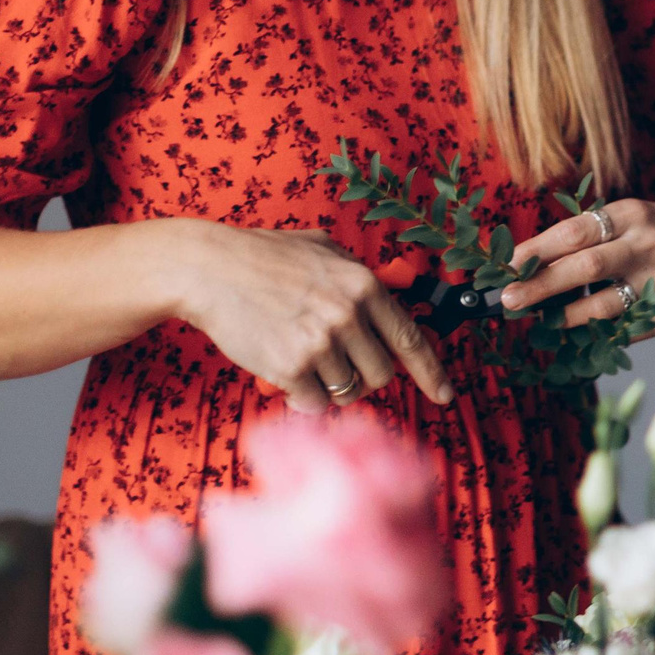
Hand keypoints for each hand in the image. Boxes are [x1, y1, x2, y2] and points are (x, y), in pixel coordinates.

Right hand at [165, 221, 451, 413]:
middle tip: (337, 364)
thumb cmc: (264, 257)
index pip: (412, 340)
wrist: (208, 269)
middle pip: (382, 375)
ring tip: (305, 361)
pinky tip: (287, 376)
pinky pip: (315, 404)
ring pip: (349, 392)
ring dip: (332, 387)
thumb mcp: (324, 251)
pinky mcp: (290, 368)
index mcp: (364, 286)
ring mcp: (320, 343)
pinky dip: (304, 398)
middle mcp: (348, 315)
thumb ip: (358, 276)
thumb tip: (391, 300)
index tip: (445, 395)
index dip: (432, 373)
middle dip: (365, 377)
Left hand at [494, 199, 654, 337]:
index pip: (575, 230)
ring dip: (564, 316)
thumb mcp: (636, 217)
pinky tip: (580, 336)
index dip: (537, 249)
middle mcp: (647, 244)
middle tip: (509, 299)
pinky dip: (600, 333)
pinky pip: (628, 328)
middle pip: (584, 267)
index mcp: (632, 214)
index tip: (508, 264)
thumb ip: (595, 235)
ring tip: (540, 320)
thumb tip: (536, 262)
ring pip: (604, 305)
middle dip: (540, 285)